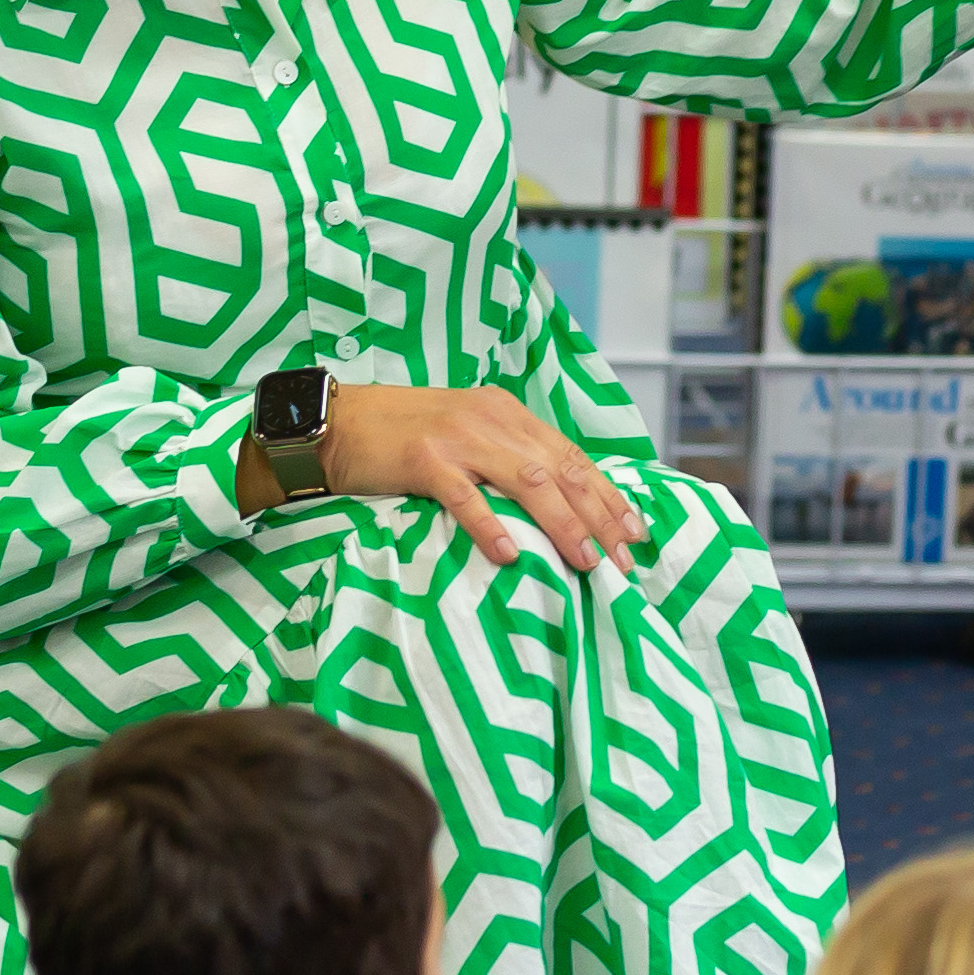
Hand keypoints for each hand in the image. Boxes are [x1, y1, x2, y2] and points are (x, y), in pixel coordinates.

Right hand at [251, 382, 643, 572]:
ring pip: (527, 481)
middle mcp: (492, 419)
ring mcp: (459, 437)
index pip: (571, 457)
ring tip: (585, 560)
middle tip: (622, 559)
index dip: (608, 495)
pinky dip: (491, 526)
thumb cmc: (402, 438)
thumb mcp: (467, 437)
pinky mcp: (424, 459)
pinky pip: (465, 496)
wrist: (337, 423)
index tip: (636, 532)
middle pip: (560, 470)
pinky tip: (510, 556)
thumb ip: (507, 459)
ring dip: (562, 523)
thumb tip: (556, 505)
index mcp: (507, 413)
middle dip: (599, 516)